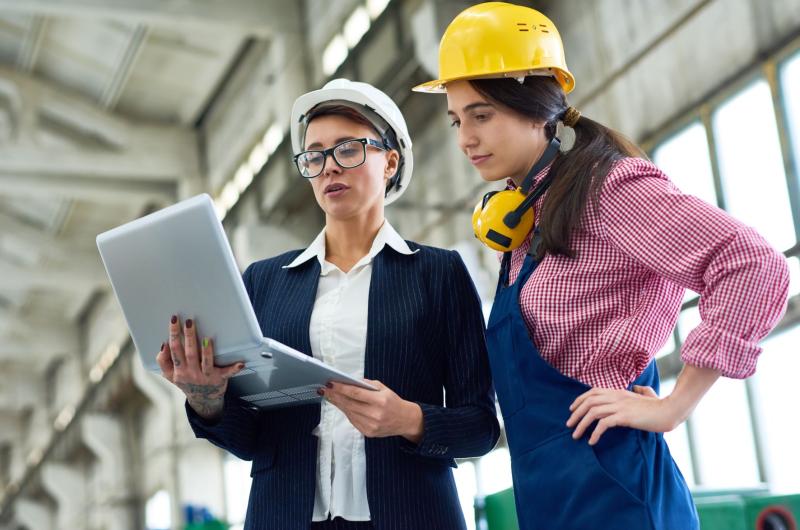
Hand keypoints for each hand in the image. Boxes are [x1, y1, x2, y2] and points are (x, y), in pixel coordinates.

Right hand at [155, 315, 243, 419]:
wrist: (202, 400)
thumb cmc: (187, 381)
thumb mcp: (170, 375)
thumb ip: (163, 361)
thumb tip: (163, 345)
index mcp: (178, 371)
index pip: (174, 350)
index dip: (174, 334)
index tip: (174, 319)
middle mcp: (191, 374)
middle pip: (189, 353)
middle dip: (189, 337)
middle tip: (189, 322)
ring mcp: (206, 377)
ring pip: (206, 362)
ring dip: (207, 351)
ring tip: (207, 339)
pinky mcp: (219, 379)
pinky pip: (227, 373)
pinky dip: (234, 369)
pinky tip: (241, 363)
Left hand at [321, 380, 423, 441]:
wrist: (405, 420)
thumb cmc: (393, 401)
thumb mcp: (384, 388)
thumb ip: (367, 385)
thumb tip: (349, 382)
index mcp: (380, 401)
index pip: (356, 394)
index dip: (341, 389)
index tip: (330, 383)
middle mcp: (375, 415)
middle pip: (349, 404)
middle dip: (335, 396)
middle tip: (324, 389)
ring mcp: (371, 425)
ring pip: (349, 413)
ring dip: (338, 404)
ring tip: (330, 396)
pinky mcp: (368, 432)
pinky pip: (353, 420)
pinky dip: (346, 412)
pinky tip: (341, 405)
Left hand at [565, 385, 680, 444]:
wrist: (670, 411)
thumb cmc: (659, 405)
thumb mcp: (646, 395)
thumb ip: (639, 391)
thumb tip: (637, 388)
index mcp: (619, 391)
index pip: (592, 392)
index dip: (579, 400)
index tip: (572, 409)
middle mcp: (617, 396)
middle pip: (589, 402)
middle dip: (576, 413)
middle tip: (569, 425)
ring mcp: (620, 406)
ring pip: (593, 412)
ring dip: (581, 425)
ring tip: (576, 435)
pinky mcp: (625, 417)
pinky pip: (604, 424)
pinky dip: (595, 432)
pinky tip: (592, 441)